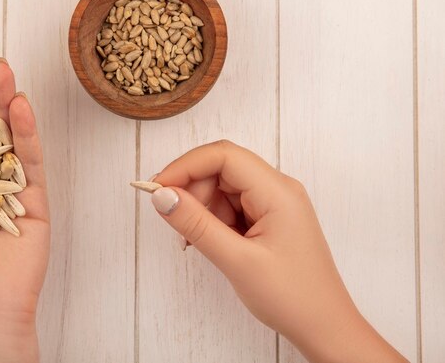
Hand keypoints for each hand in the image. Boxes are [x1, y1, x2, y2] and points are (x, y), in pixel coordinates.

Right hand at [151, 140, 407, 362]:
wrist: (324, 327)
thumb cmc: (293, 297)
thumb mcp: (237, 261)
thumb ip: (196, 224)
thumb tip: (162, 195)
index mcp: (278, 192)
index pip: (224, 156)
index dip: (186, 166)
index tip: (158, 188)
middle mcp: (277, 189)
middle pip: (221, 169)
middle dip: (192, 190)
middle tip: (177, 222)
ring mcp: (273, 203)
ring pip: (223, 188)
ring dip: (201, 208)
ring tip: (196, 241)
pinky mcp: (268, 218)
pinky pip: (231, 205)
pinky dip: (213, 220)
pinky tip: (210, 242)